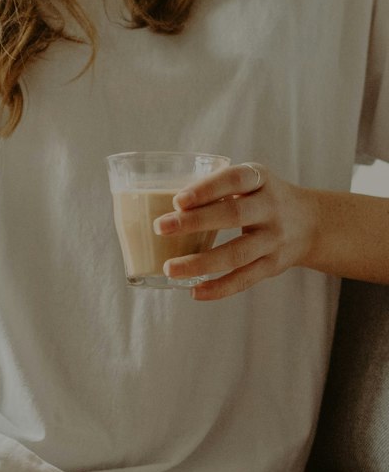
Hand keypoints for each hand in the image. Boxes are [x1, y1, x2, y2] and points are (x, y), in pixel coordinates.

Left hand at [151, 161, 316, 301]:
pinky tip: (194, 291)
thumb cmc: (261, 198)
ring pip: (237, 253)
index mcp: (260, 179)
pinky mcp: (274, 265)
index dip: (207, 189)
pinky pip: (245, 279)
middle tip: (160, 227)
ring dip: (201, 263)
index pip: (235, 179)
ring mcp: (274, 238)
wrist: (312, 223)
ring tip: (170, 268)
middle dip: (195, 222)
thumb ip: (216, 188)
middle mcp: (271, 207)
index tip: (177, 200)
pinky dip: (219, 288)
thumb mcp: (249, 181)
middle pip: (233, 215)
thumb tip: (159, 202)